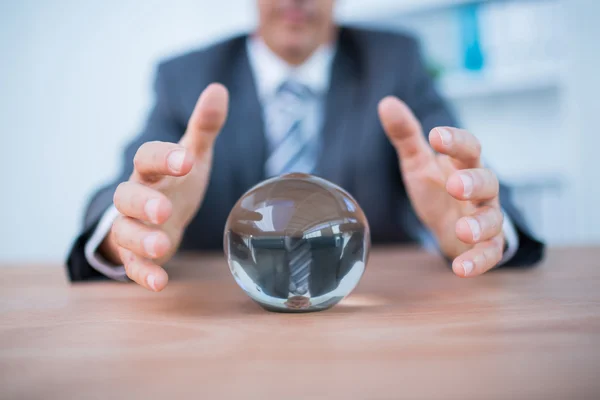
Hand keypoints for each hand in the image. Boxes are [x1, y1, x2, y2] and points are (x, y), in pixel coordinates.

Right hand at [100, 84, 228, 290]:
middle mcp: (136, 197)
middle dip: (143, 203)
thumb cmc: (176, 183)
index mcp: (151, 171)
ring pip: (125, 232)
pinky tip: (160, 282)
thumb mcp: (192, 156)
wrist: (159, 218)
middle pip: (126, 196)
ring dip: (141, 240)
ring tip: (163, 247)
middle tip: (164, 210)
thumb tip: (219, 89)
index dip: (163, 157)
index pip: (147, 158)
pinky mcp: (136, 255)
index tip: (186, 159)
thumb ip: (203, 128)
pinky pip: (133, 265)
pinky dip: (143, 273)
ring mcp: (133, 227)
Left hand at [378, 97, 503, 277]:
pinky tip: (460, 269)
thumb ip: (406, 136)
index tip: (436, 136)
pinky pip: (490, 253)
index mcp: (465, 165)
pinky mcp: (487, 245)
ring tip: (462, 230)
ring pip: (493, 219)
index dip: (456, 141)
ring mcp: (487, 218)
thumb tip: (386, 102)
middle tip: (455, 185)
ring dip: (480, 225)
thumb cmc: (438, 189)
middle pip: (488, 181)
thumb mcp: (418, 163)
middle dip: (473, 183)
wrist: (452, 226)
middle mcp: (482, 190)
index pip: (469, 148)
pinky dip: (478, 261)